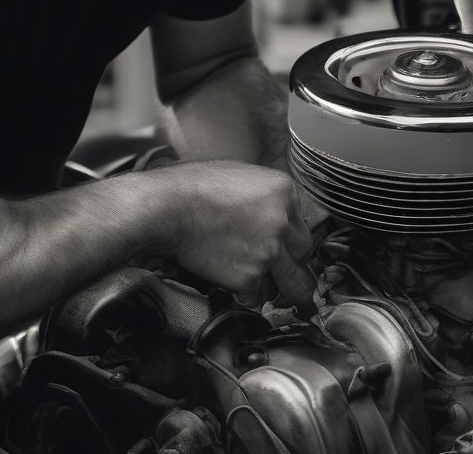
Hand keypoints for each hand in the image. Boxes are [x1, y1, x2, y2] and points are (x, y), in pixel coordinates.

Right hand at [151, 161, 315, 310]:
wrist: (170, 207)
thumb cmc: (195, 186)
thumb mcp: (241, 176)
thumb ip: (266, 198)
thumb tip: (272, 216)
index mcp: (284, 192)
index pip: (301, 225)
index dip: (290, 240)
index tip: (286, 250)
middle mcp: (282, 223)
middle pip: (303, 256)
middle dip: (293, 268)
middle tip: (289, 280)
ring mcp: (268, 251)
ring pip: (284, 283)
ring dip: (270, 286)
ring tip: (249, 278)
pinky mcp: (249, 277)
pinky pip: (255, 297)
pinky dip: (244, 294)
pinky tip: (228, 279)